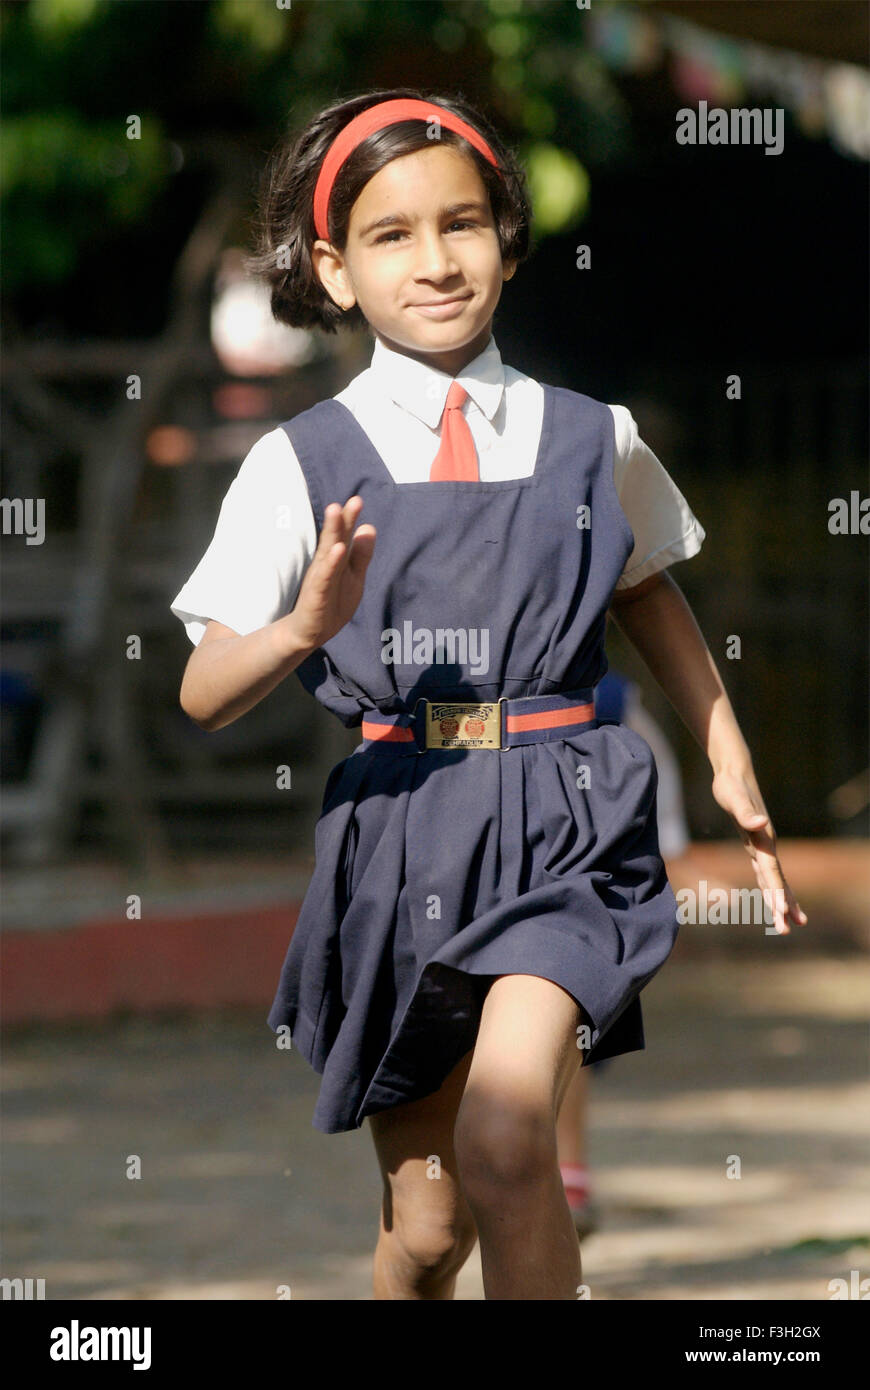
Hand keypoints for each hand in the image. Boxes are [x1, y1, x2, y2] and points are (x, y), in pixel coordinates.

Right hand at [289, 496, 375, 650]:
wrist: (306, 633)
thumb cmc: (330, 602)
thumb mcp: (352, 577)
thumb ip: (361, 554)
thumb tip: (369, 526)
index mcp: (335, 560)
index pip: (343, 535)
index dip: (349, 519)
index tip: (357, 500)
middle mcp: (325, 566)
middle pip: (335, 539)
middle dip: (342, 520)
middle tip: (354, 500)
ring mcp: (319, 580)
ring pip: (327, 553)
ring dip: (332, 532)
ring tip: (337, 511)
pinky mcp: (315, 597)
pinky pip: (324, 578)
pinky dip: (331, 564)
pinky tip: (338, 550)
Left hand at [710, 765, 807, 934]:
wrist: (734, 772)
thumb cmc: (731, 785)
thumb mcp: (733, 796)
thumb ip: (744, 811)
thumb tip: (758, 822)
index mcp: (763, 838)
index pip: (772, 871)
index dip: (777, 892)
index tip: (782, 912)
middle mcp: (767, 844)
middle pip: (777, 881)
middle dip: (783, 906)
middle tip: (786, 930)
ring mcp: (763, 845)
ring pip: (775, 879)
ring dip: (782, 901)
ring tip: (792, 923)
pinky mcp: (756, 844)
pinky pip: (765, 872)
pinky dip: (771, 888)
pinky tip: (774, 900)